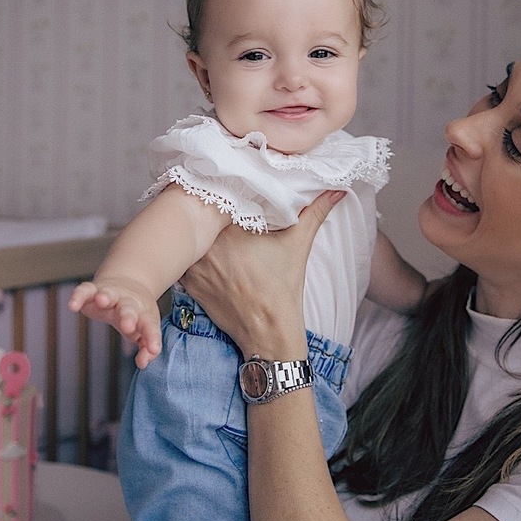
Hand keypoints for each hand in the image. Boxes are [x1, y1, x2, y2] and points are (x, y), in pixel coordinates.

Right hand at [69, 279, 161, 368]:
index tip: (153, 349)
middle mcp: (128, 303)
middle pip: (129, 309)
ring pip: (109, 294)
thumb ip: (146, 348)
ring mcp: (112, 294)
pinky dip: (79, 295)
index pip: (149, 326)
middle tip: (127, 326)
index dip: (152, 337)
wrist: (130, 283)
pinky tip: (73, 305)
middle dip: (128, 317)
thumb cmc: (137, 314)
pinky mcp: (94, 290)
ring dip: (106, 296)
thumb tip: (143, 363)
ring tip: (102, 300)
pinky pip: (85, 290)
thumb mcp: (145, 330)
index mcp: (143, 314)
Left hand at [181, 190, 344, 357]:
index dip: (226, 191)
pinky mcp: (189, 282)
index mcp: (232, 229)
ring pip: (192, 237)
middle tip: (222, 207)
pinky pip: (185, 259)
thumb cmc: (283, 288)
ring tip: (210, 228)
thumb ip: (314, 212)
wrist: (267, 331)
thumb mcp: (299, 244)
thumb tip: (335, 191)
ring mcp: (195, 264)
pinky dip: (194, 254)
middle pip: (203, 217)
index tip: (233, 189)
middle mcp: (208, 244)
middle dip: (211, 212)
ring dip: (199, 233)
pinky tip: (206, 252)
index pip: (221, 197)